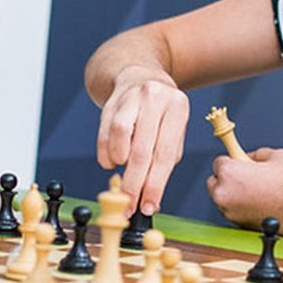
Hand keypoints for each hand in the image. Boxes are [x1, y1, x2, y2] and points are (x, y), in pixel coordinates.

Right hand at [95, 65, 189, 214]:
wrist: (139, 75)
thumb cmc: (161, 113)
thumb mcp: (174, 129)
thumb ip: (165, 161)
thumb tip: (151, 198)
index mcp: (178, 107)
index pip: (166, 154)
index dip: (155, 185)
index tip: (148, 207)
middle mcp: (155, 98)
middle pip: (142, 149)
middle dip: (134, 184)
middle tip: (129, 206)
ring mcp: (131, 96)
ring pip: (120, 137)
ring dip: (119, 163)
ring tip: (123, 172)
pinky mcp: (111, 100)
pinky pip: (104, 133)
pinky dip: (107, 153)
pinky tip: (112, 160)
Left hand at [207, 147, 282, 232]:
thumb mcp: (277, 156)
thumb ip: (257, 155)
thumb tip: (251, 159)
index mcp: (230, 174)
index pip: (219, 162)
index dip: (232, 160)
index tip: (240, 160)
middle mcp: (225, 196)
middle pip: (216, 182)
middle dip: (229, 178)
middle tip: (249, 174)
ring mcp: (233, 214)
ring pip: (226, 199)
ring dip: (236, 193)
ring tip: (261, 189)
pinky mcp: (243, 227)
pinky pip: (236, 212)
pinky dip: (244, 206)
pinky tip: (263, 202)